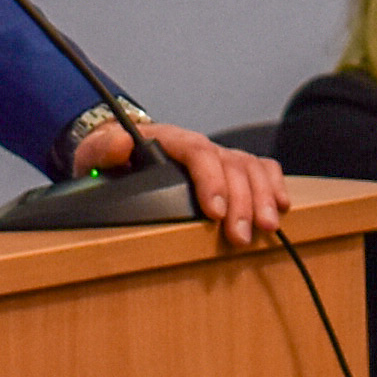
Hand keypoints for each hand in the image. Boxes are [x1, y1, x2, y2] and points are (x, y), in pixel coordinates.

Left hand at [71, 118, 287, 247]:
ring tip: (266, 229)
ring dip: (262, 197)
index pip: (197, 151)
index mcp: (170, 139)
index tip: (215, 211)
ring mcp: (218, 156)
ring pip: (250, 167)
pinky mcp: (230, 169)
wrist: (121, 150)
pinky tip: (281, 207)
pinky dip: (274, 185)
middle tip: (241, 236)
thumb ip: (104, 150)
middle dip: (241, 201)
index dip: (211, 180)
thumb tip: (120, 144)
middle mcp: (199, 145)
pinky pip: (261, 168)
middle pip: (230, 164)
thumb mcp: (96, 153)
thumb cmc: (110, 158)